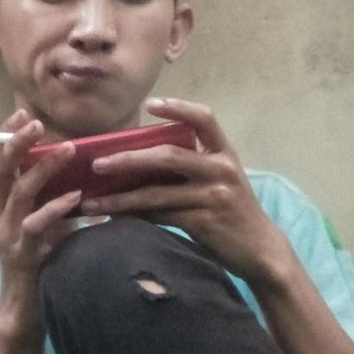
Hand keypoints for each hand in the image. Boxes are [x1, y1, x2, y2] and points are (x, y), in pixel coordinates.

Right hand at [0, 109, 78, 338]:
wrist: (25, 312)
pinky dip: (57, 208)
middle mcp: (0, 215)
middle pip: (0, 171)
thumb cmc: (40, 265)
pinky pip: (37, 224)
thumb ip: (54, 204)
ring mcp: (8, 234)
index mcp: (3, 206)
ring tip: (68, 149)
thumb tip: (80, 178)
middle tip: (35, 123)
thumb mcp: (45, 228)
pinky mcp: (22, 253)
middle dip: (16, 143)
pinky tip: (77, 198)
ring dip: (44, 167)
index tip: (21, 114)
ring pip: (20, 191)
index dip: (5, 137)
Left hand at [80, 97, 291, 285]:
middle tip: (98, 164)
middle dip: (128, 159)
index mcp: (224, 153)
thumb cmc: (231, 211)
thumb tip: (138, 160)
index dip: (177, 107)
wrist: (260, 249)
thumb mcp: (219, 180)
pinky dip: (135, 216)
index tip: (149, 105)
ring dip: (121, 198)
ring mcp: (214, 195)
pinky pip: (162, 215)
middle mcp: (221, 169)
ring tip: (93, 202)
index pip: (204, 119)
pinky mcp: (205, 221)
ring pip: (157, 192)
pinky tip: (115, 217)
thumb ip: (191, 166)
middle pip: (168, 156)